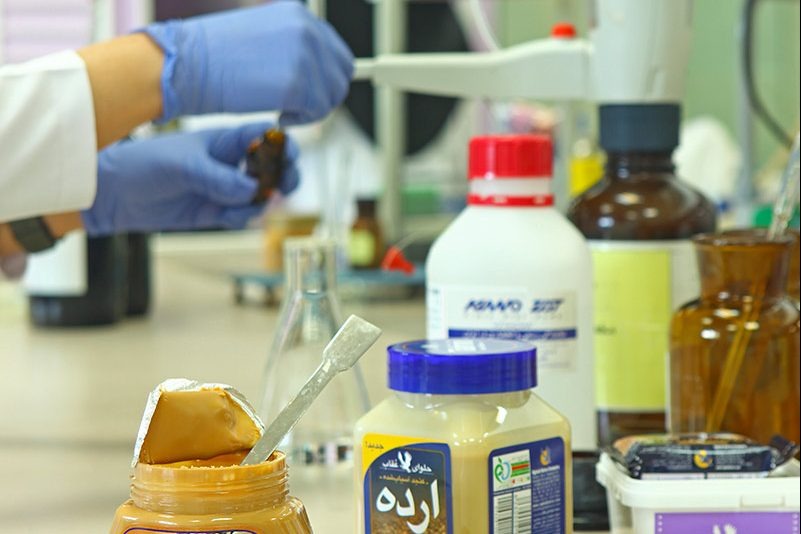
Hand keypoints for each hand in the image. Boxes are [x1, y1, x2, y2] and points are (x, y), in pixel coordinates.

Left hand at [82, 123, 299, 235]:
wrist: (115, 195)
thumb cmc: (144, 165)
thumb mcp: (184, 167)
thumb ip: (219, 178)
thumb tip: (253, 190)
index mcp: (225, 140)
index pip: (264, 137)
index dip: (281, 145)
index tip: (286, 159)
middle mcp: (229, 163)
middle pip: (272, 167)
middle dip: (282, 178)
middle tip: (280, 190)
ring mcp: (224, 188)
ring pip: (259, 195)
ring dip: (259, 203)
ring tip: (244, 208)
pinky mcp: (215, 211)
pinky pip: (241, 215)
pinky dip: (241, 218)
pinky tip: (225, 217)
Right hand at [143, 0, 353, 124]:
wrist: (188, 65)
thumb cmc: (214, 56)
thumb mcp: (264, 37)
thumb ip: (294, 48)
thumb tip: (318, 72)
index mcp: (300, 16)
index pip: (337, 52)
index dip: (326, 77)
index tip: (310, 91)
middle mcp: (308, 30)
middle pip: (342, 73)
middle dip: (324, 94)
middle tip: (299, 105)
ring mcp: (305, 56)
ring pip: (332, 95)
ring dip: (312, 109)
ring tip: (284, 109)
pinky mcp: (298, 84)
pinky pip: (317, 111)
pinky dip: (301, 120)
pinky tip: (279, 115)